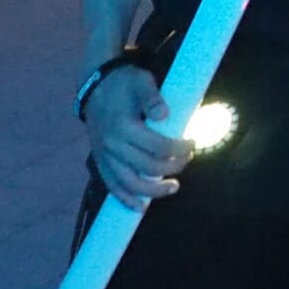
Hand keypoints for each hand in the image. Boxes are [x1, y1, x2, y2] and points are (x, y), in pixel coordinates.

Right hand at [85, 67, 193, 211]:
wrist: (95, 85)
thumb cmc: (123, 83)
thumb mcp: (141, 82)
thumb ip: (152, 98)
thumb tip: (165, 114)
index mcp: (124, 126)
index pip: (158, 146)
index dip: (180, 149)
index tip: (193, 144)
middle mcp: (113, 145)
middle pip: (147, 167)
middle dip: (173, 167)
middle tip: (188, 159)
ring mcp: (105, 156)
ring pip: (129, 183)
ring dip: (153, 190)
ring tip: (173, 187)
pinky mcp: (100, 161)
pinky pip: (112, 185)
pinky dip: (125, 199)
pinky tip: (140, 206)